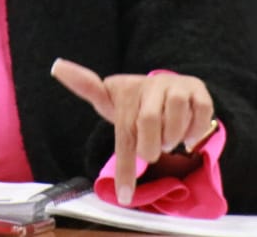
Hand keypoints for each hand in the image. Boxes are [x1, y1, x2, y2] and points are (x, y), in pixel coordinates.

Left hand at [51, 58, 214, 206]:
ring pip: (174, 117)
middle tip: (150, 151)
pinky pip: (199, 114)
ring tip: (168, 140)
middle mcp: (150, 83)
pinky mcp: (198, 89)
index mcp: (126, 88)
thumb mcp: (110, 100)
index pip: (121, 127)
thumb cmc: (135, 103)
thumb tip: (57, 65)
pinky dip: (194, 132)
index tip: (124, 192)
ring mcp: (175, 85)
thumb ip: (86, 87)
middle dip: (149, 147)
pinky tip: (187, 135)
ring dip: (172, 138)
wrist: (169, 89)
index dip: (123, 162)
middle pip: (147, 121)